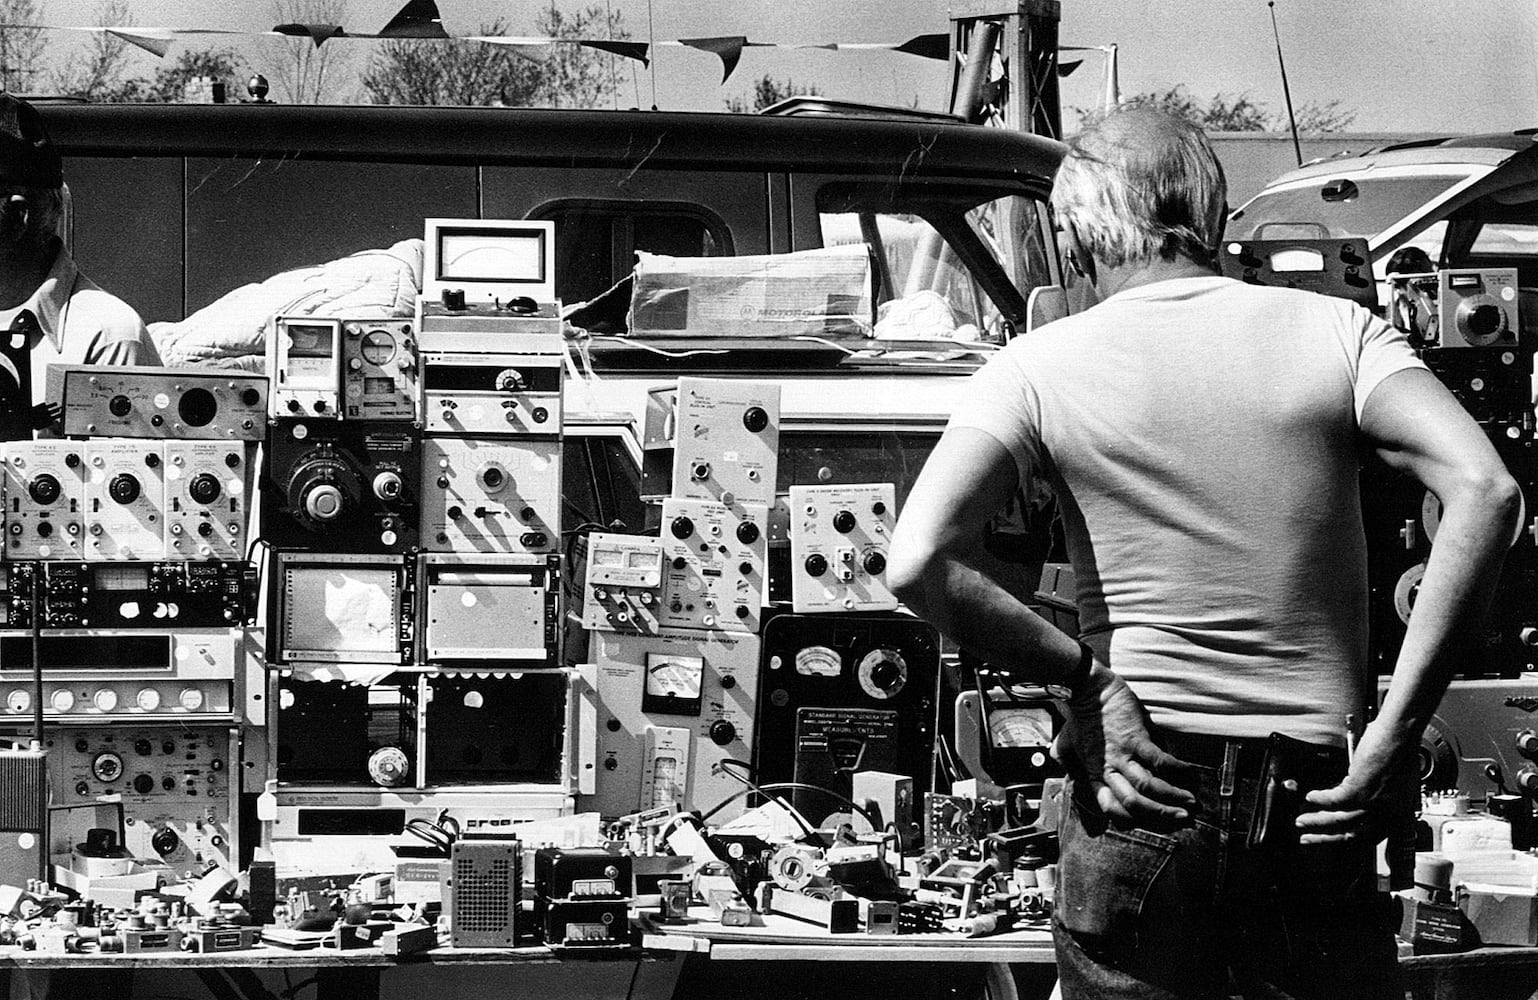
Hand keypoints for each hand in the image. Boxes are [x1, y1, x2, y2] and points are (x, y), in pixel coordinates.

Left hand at [1056, 666, 1196, 825]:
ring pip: (1148, 786)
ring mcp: (1122, 754)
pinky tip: (1189, 772)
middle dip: (1161, 815)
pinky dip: (1177, 770)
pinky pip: (1159, 761)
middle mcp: (1108, 769)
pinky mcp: (1136, 737)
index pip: (1111, 809)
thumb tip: (1073, 774)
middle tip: (1182, 817)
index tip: (1152, 821)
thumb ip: (1070, 763)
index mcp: (1094, 775)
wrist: (1086, 690)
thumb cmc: (1079, 717)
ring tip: (1190, 800)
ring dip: (1173, 797)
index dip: (1134, 820)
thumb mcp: (1067, 746)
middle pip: (1134, 803)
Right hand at [1296, 723, 1406, 845]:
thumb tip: (1357, 800)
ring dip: (1316, 821)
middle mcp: (1388, 814)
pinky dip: (1319, 799)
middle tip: (1308, 838)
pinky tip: (1310, 796)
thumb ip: (1379, 797)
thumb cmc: (1401, 750)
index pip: (1371, 838)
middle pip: (1352, 836)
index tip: (1332, 839)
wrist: (1401, 733)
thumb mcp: (1395, 783)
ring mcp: (1374, 803)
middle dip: (1325, 838)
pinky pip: (1333, 800)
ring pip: (1339, 820)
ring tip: (1302, 819)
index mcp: (1399, 814)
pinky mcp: (1360, 789)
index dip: (1347, 840)